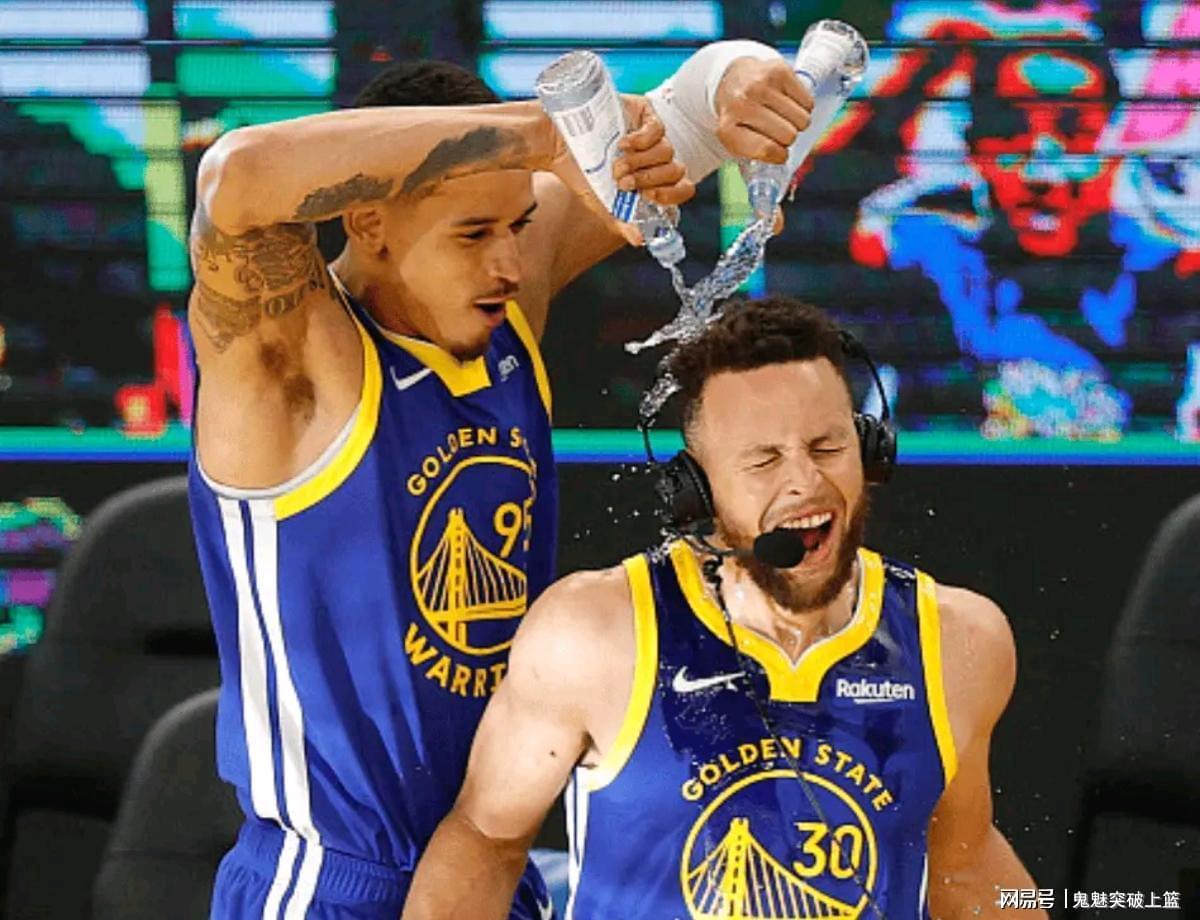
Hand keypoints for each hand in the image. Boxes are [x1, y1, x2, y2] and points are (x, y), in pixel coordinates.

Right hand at [546, 94, 693, 245]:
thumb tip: (641, 240)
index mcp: (653, 179)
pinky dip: (642, 141)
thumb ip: (622, 221)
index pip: (683, 188)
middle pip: (676, 170)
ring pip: (667, 151)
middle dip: (648, 180)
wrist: (557, 147)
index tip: (647, 196)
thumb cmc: (580, 174)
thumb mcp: (602, 203)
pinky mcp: (644, 113)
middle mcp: (656, 157)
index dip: (670, 194)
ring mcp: (652, 133)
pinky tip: (623, 145)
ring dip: (640, 163)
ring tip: (616, 165)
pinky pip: (658, 129)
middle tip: (623, 182)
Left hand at [714, 57, 813, 163]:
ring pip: (802, 121)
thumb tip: (775, 183)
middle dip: (787, 138)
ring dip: (797, 123)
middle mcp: (742, 103)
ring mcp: (760, 84)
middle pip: (789, 136)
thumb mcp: (736, 142)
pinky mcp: (779, 71)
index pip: (767, 150)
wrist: (732, 78)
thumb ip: (754, 160)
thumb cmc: (739, 117)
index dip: (778, 156)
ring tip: (781, 116)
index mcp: (727, 128)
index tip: (778, 153)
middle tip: (776, 130)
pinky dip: (803, 107)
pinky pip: (808, 103)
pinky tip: (787, 102)